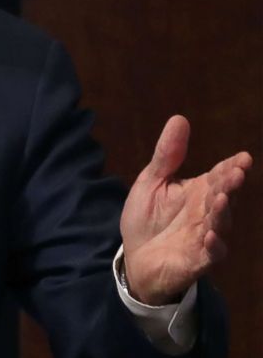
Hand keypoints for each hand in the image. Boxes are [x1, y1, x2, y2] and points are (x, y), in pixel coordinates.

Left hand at [120, 115, 251, 304]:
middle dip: (230, 185)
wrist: (135, 256)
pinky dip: (213, 246)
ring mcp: (204, 236)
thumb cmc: (147, 217)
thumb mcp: (152, 181)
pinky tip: (211, 235)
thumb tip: (179, 118)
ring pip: (219, 223)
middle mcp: (206, 212)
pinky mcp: (197, 260)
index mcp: (198, 191)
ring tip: (221, 198)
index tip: (242, 157)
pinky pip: (211, 254)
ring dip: (222, 212)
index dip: (231, 167)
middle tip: (236, 173)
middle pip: (222, 196)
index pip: (218, 176)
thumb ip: (167, 155)